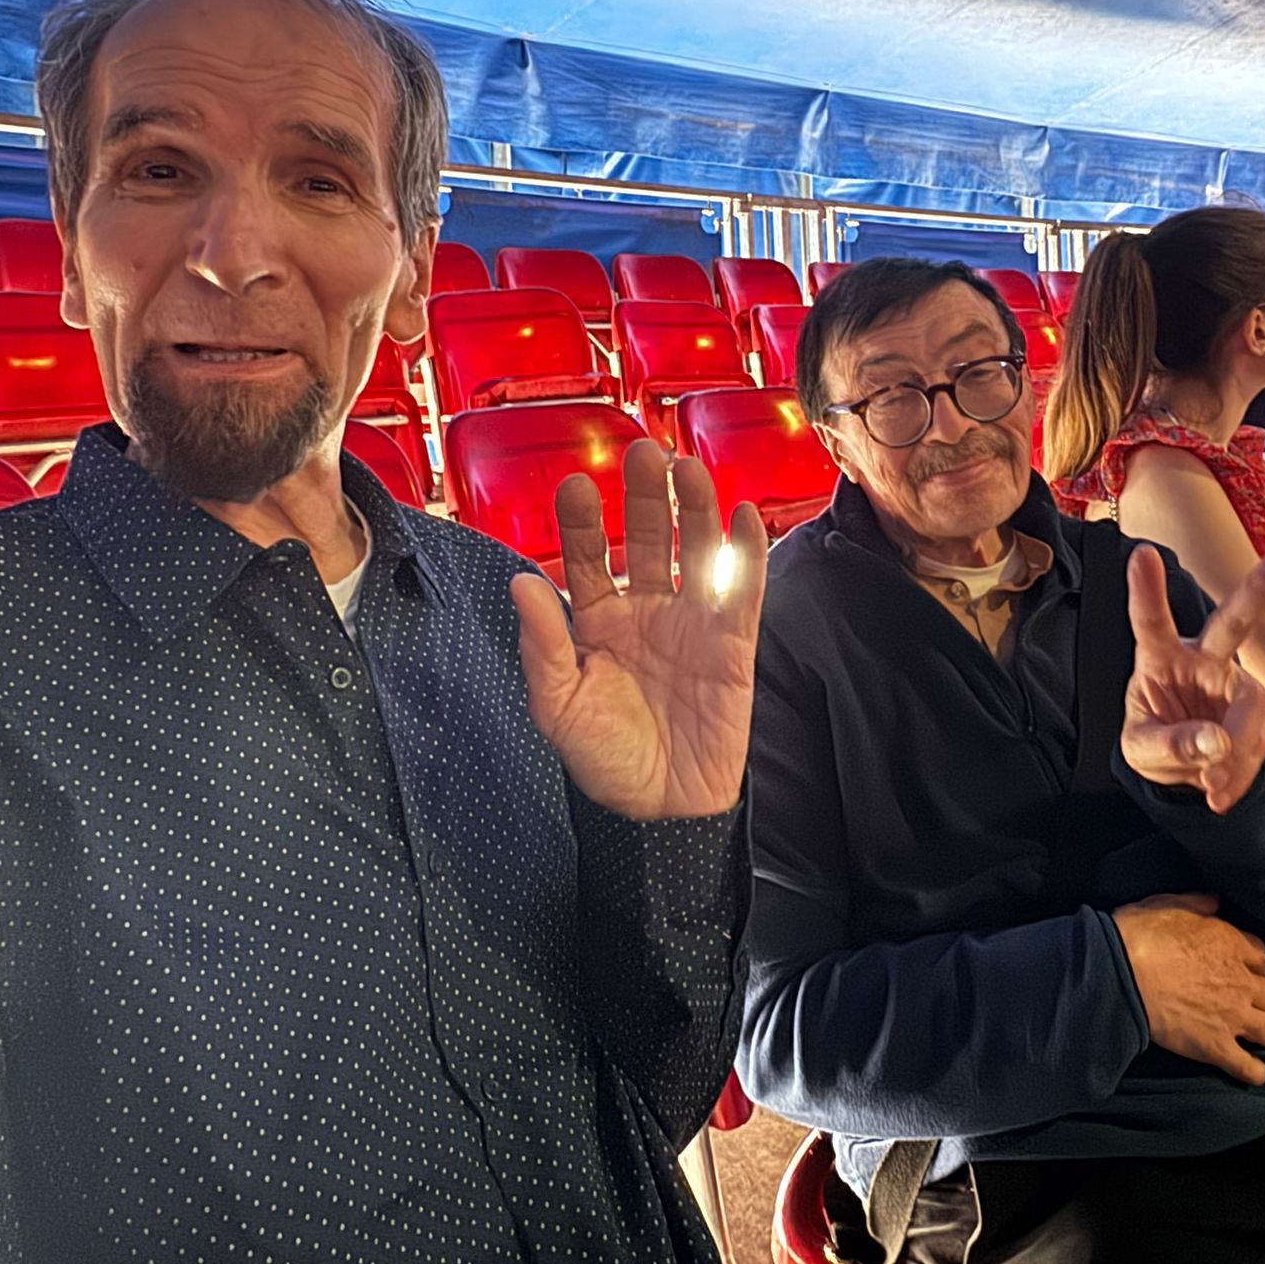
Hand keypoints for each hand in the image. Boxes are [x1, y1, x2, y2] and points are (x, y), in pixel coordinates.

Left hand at [510, 440, 767, 820]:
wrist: (662, 810)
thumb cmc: (605, 760)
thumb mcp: (558, 707)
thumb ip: (542, 645)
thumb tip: (520, 582)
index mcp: (596, 621)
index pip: (588, 557)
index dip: (583, 522)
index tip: (577, 486)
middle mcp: (644, 610)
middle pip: (646, 538)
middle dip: (643, 497)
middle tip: (640, 453)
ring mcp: (690, 621)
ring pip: (694, 551)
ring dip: (693, 509)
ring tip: (686, 471)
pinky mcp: (732, 642)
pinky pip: (741, 588)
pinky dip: (744, 551)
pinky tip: (741, 514)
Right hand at [1113, 893, 1264, 1085]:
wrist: (1121, 973)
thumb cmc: (1139, 935)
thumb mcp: (1167, 904)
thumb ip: (1197, 903)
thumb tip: (1214, 901)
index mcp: (1231, 944)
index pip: (1262, 957)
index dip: (1253, 965)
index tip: (1243, 970)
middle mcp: (1242, 982)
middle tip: (1254, 1006)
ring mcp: (1233, 1017)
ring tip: (1254, 1037)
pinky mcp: (1217, 1047)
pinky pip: (1250, 1068)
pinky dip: (1253, 1072)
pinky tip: (1251, 1071)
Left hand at [1122, 540, 1264, 812]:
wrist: (1185, 772)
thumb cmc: (1154, 741)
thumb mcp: (1142, 751)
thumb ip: (1171, 745)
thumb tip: (1218, 744)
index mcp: (1160, 658)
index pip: (1150, 622)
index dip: (1146, 590)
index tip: (1139, 552)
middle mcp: (1203, 660)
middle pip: (1232, 623)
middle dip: (1261, 588)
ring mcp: (1235, 685)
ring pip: (1249, 709)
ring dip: (1234, 752)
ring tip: (1211, 785)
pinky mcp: (1257, 713)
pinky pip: (1256, 744)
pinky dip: (1239, 774)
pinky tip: (1219, 793)